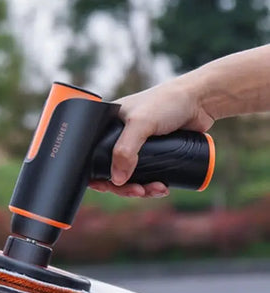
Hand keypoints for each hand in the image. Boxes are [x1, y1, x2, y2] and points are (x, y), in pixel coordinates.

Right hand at [90, 77, 214, 196]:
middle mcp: (119, 137)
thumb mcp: (141, 123)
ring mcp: (137, 147)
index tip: (111, 187)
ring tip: (158, 189)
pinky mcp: (154, 154)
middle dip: (125, 187)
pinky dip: (152, 186)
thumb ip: (124, 150)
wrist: (200, 100)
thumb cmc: (168, 102)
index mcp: (107, 126)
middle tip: (139, 191)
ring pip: (131, 177)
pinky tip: (162, 188)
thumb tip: (116, 180)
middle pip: (113, 172)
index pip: (93, 156)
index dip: (98, 176)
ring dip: (141, 189)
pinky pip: (147, 176)